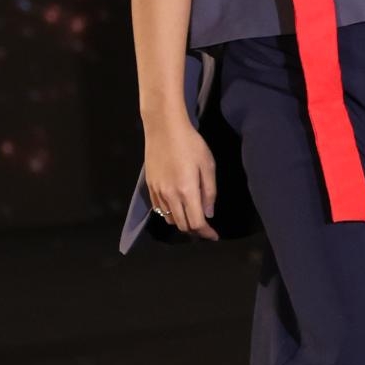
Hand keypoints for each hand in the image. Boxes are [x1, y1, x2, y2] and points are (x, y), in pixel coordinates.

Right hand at [144, 116, 218, 238]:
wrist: (164, 128)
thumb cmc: (191, 144)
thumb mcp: (208, 165)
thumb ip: (209, 192)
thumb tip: (209, 213)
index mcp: (187, 191)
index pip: (197, 223)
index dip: (206, 233)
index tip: (214, 235)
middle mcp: (170, 196)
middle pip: (182, 225)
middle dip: (196, 231)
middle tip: (206, 228)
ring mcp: (158, 192)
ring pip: (170, 220)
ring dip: (183, 223)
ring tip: (192, 218)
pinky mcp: (150, 187)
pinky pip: (159, 210)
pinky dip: (170, 214)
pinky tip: (178, 208)